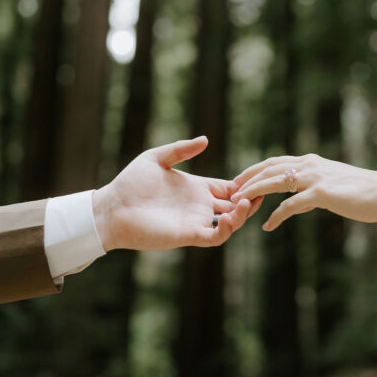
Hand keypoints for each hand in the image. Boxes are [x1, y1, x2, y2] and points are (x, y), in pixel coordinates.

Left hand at [93, 136, 260, 250]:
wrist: (113, 208)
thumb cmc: (130, 183)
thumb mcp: (156, 158)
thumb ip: (180, 149)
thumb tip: (205, 140)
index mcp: (196, 188)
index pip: (228, 188)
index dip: (244, 184)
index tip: (256, 177)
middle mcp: (199, 206)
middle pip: (235, 206)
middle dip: (251, 200)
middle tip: (263, 191)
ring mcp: (195, 221)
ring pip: (230, 223)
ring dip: (242, 214)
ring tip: (247, 202)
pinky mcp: (188, 235)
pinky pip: (214, 236)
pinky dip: (226, 230)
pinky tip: (230, 217)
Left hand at [232, 154, 376, 230]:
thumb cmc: (362, 193)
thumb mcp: (332, 187)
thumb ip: (312, 192)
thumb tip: (297, 204)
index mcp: (311, 162)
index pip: (274, 162)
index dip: (254, 171)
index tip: (238, 180)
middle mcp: (310, 165)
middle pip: (269, 169)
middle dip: (247, 179)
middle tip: (229, 191)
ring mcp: (315, 178)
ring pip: (275, 182)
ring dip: (254, 192)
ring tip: (239, 203)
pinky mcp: (321, 194)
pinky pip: (292, 205)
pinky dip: (277, 215)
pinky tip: (268, 226)